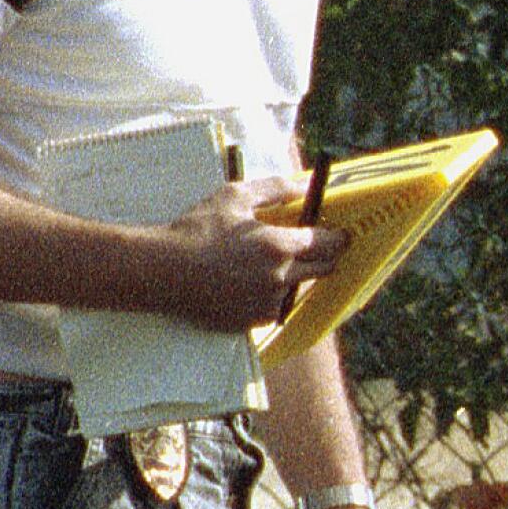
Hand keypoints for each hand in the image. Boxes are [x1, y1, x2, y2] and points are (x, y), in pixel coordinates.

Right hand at [154, 175, 346, 330]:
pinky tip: (253, 283)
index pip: (326, 243)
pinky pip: (274, 309)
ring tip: (275, 265)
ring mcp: (266, 304)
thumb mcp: (234, 196)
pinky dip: (271, 296)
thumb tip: (300, 186)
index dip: (339, 237)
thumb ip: (273, 188)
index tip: (343, 235)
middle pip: (323, 270)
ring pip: (297, 290)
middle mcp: (279, 278)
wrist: (164, 272)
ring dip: (294, 278)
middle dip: (328, 258)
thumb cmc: (197, 230)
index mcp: (279, 246)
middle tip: (323, 250)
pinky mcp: (251, 323)